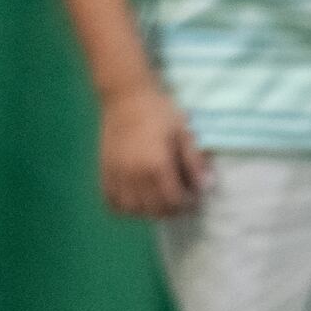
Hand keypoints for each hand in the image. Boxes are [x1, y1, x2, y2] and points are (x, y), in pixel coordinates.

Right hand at [97, 85, 206, 217]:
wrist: (125, 99)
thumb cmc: (159, 112)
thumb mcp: (184, 132)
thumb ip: (195, 162)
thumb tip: (206, 186)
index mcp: (156, 165)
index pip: (173, 201)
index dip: (187, 204)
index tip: (195, 199)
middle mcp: (134, 175)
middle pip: (153, 210)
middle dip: (171, 210)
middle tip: (181, 201)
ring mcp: (116, 175)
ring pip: (132, 210)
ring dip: (148, 211)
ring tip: (161, 201)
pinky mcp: (104, 172)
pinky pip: (112, 202)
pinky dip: (126, 207)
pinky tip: (138, 200)